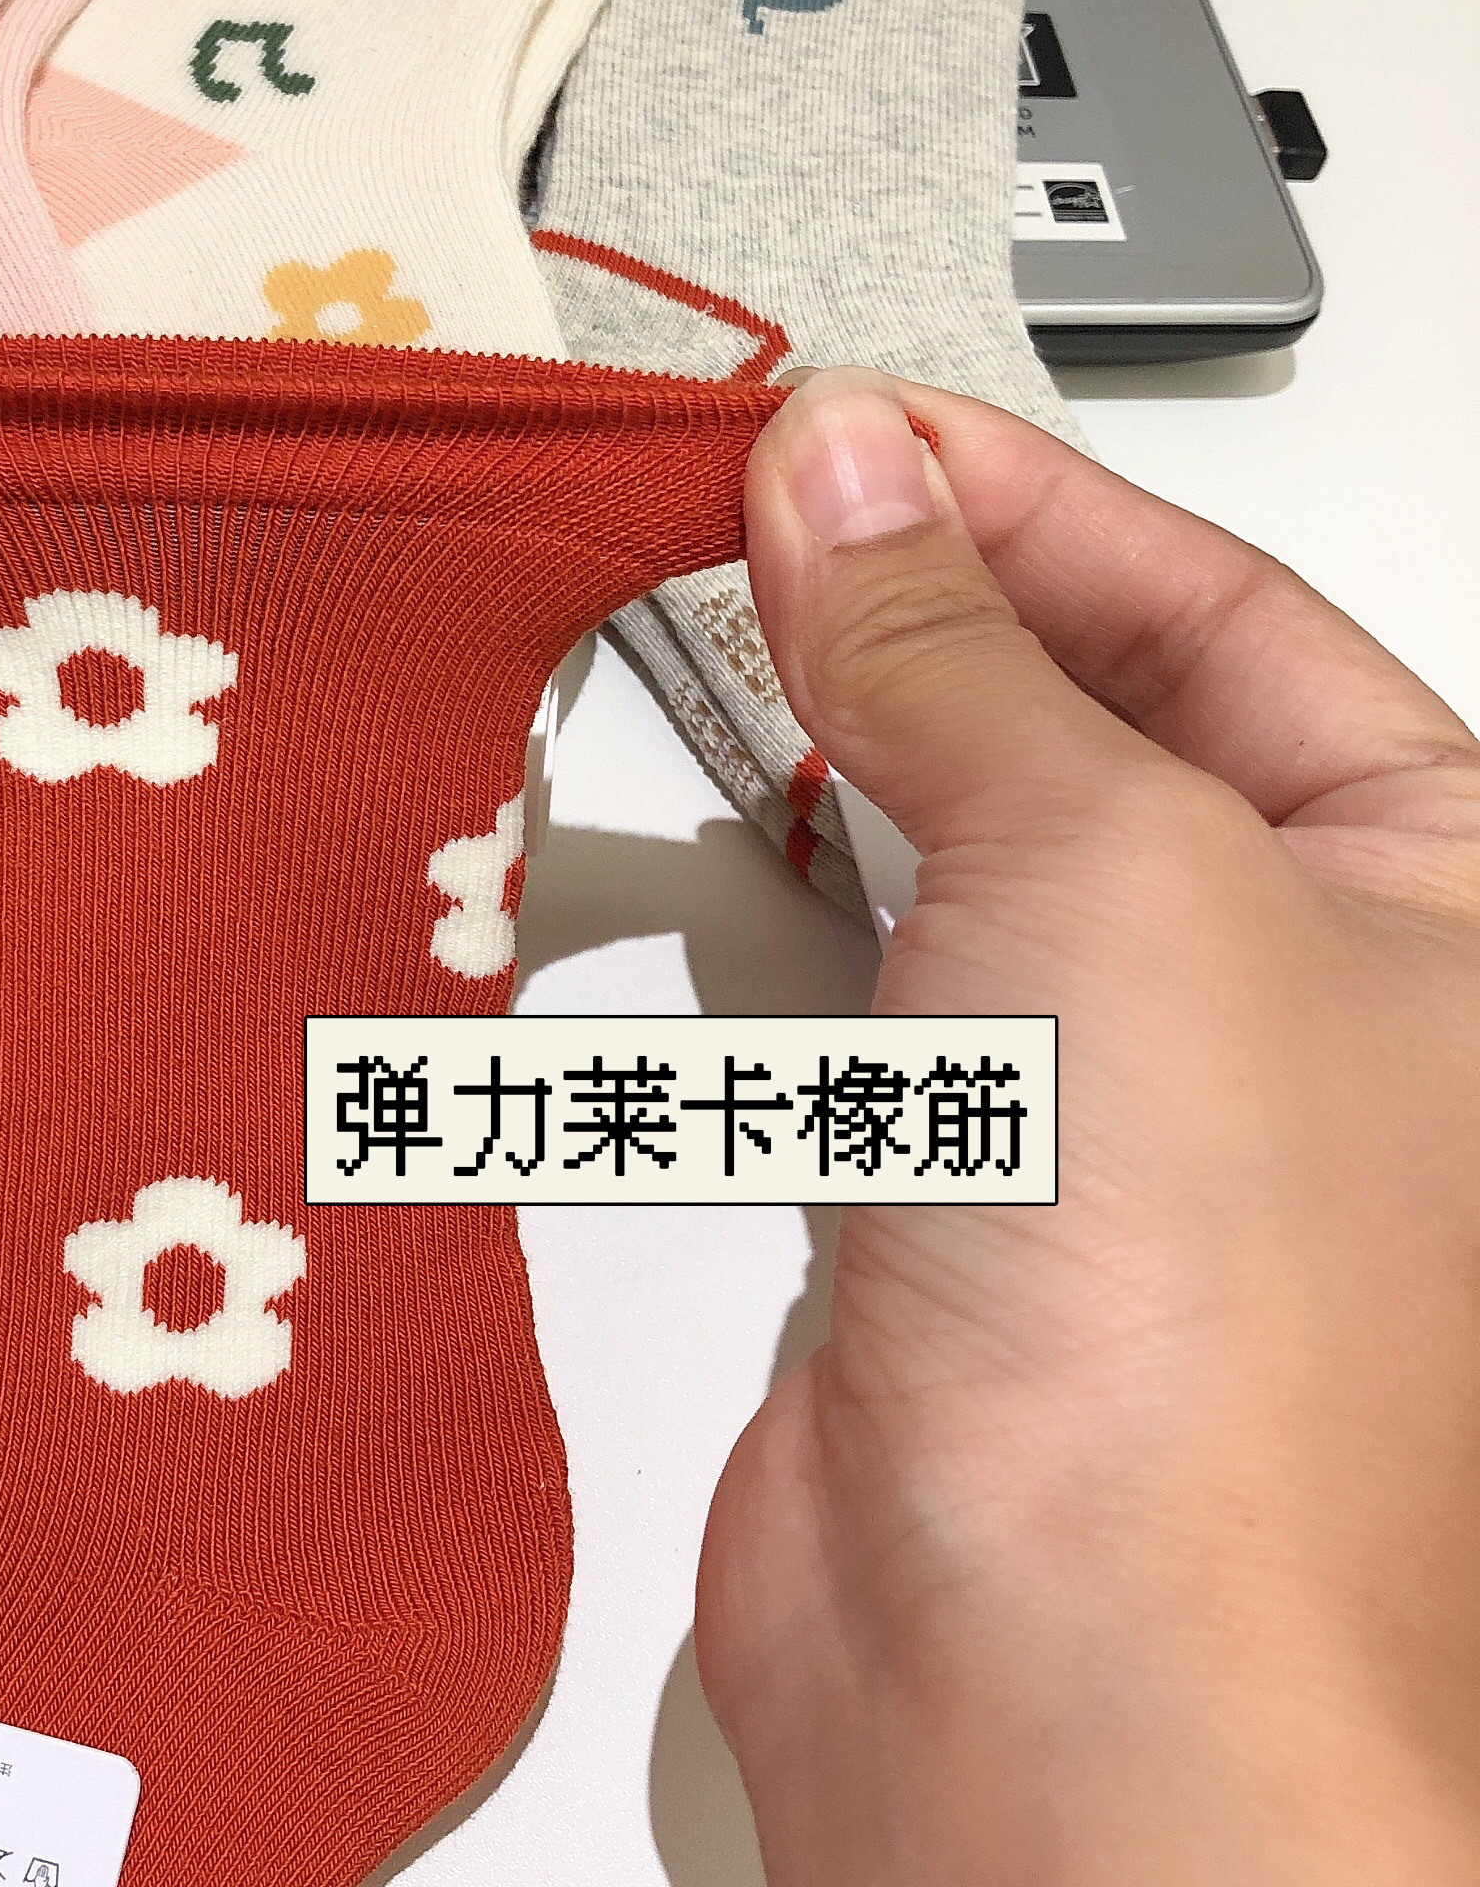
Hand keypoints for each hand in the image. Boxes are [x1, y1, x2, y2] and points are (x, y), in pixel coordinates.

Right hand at [704, 369, 1479, 1880]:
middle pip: (1080, 708)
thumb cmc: (1200, 1323)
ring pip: (952, 837)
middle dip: (913, 600)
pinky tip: (706, 821)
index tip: (840, 430)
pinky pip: (855, 977)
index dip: (1019, 497)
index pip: (1215, 609)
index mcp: (1441, 893)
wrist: (1049, 1680)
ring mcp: (1114, 1092)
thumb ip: (954, 646)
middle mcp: (1293, 990)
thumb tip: (845, 463)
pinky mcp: (955, 1182)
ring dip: (829, 735)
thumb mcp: (1102, 858)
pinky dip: (771, 891)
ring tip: (705, 625)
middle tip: (746, 507)